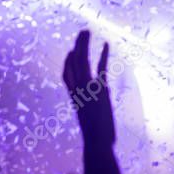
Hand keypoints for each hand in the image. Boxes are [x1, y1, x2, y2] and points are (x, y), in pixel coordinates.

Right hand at [62, 30, 115, 148]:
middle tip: (83, 31)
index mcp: (73, 98)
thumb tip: (101, 94)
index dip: (68, 62)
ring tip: (87, 30)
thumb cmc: (94, 136)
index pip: (66, 75)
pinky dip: (104, 55)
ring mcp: (88, 88)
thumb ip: (92, 104)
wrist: (96, 143)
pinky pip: (101, 68)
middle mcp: (78, 90)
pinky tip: (107, 43)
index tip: (71, 50)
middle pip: (75, 63)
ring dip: (85, 44)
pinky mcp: (100, 89)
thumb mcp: (90, 117)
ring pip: (83, 61)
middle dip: (78, 45)